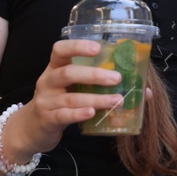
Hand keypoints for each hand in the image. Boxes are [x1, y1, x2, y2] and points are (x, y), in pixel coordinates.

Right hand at [11, 39, 125, 157]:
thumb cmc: (60, 103)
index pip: (60, 49)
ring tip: (116, 100)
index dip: (77, 46)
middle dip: (94, 74)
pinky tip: (92, 113)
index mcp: (55, 68)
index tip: (98, 48)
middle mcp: (48, 81)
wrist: (31, 129)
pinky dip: (79, 113)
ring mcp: (46, 101)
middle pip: (68, 72)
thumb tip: (145, 90)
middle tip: (117, 78)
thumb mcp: (73, 89)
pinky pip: (63, 115)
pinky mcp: (47, 119)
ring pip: (70, 97)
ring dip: (95, 98)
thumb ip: (100, 85)